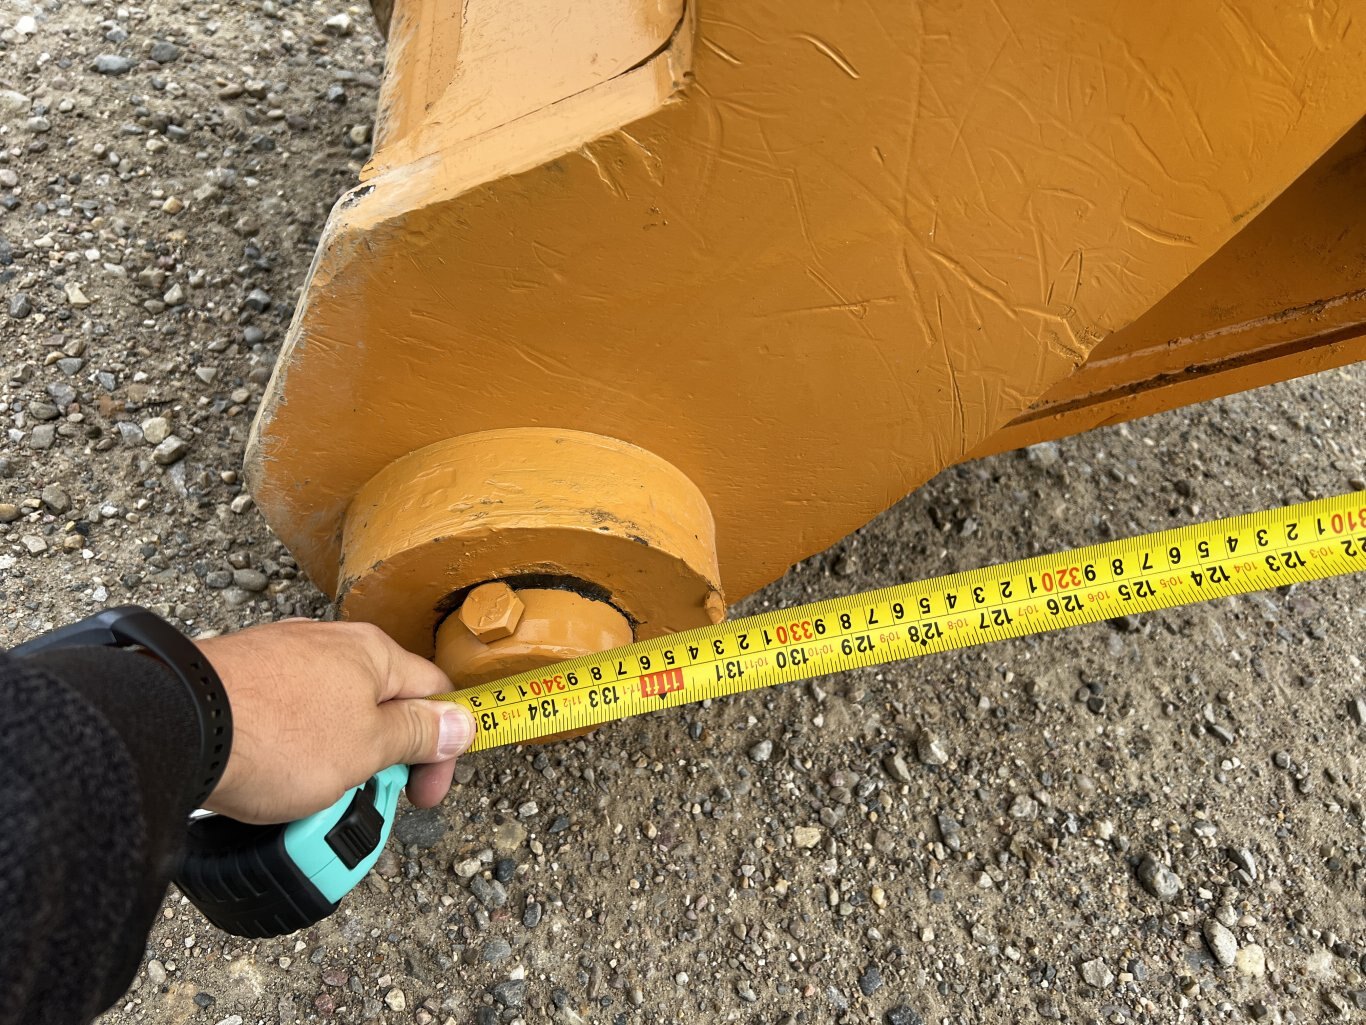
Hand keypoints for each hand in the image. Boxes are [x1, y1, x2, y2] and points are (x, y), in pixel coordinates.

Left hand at [195, 620, 473, 823]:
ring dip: (337, 763)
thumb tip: (461, 720)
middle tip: (367, 802)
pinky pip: (287, 722)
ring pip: (332, 717)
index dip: (442, 747)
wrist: (176, 726)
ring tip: (313, 800)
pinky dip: (292, 755)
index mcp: (373, 653)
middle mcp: (330, 645)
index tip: (426, 792)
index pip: (435, 692)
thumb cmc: (276, 735)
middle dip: (384, 759)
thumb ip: (417, 734)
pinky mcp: (242, 681)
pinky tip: (274, 780)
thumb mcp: (366, 747)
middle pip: (381, 705)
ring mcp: (282, 659)